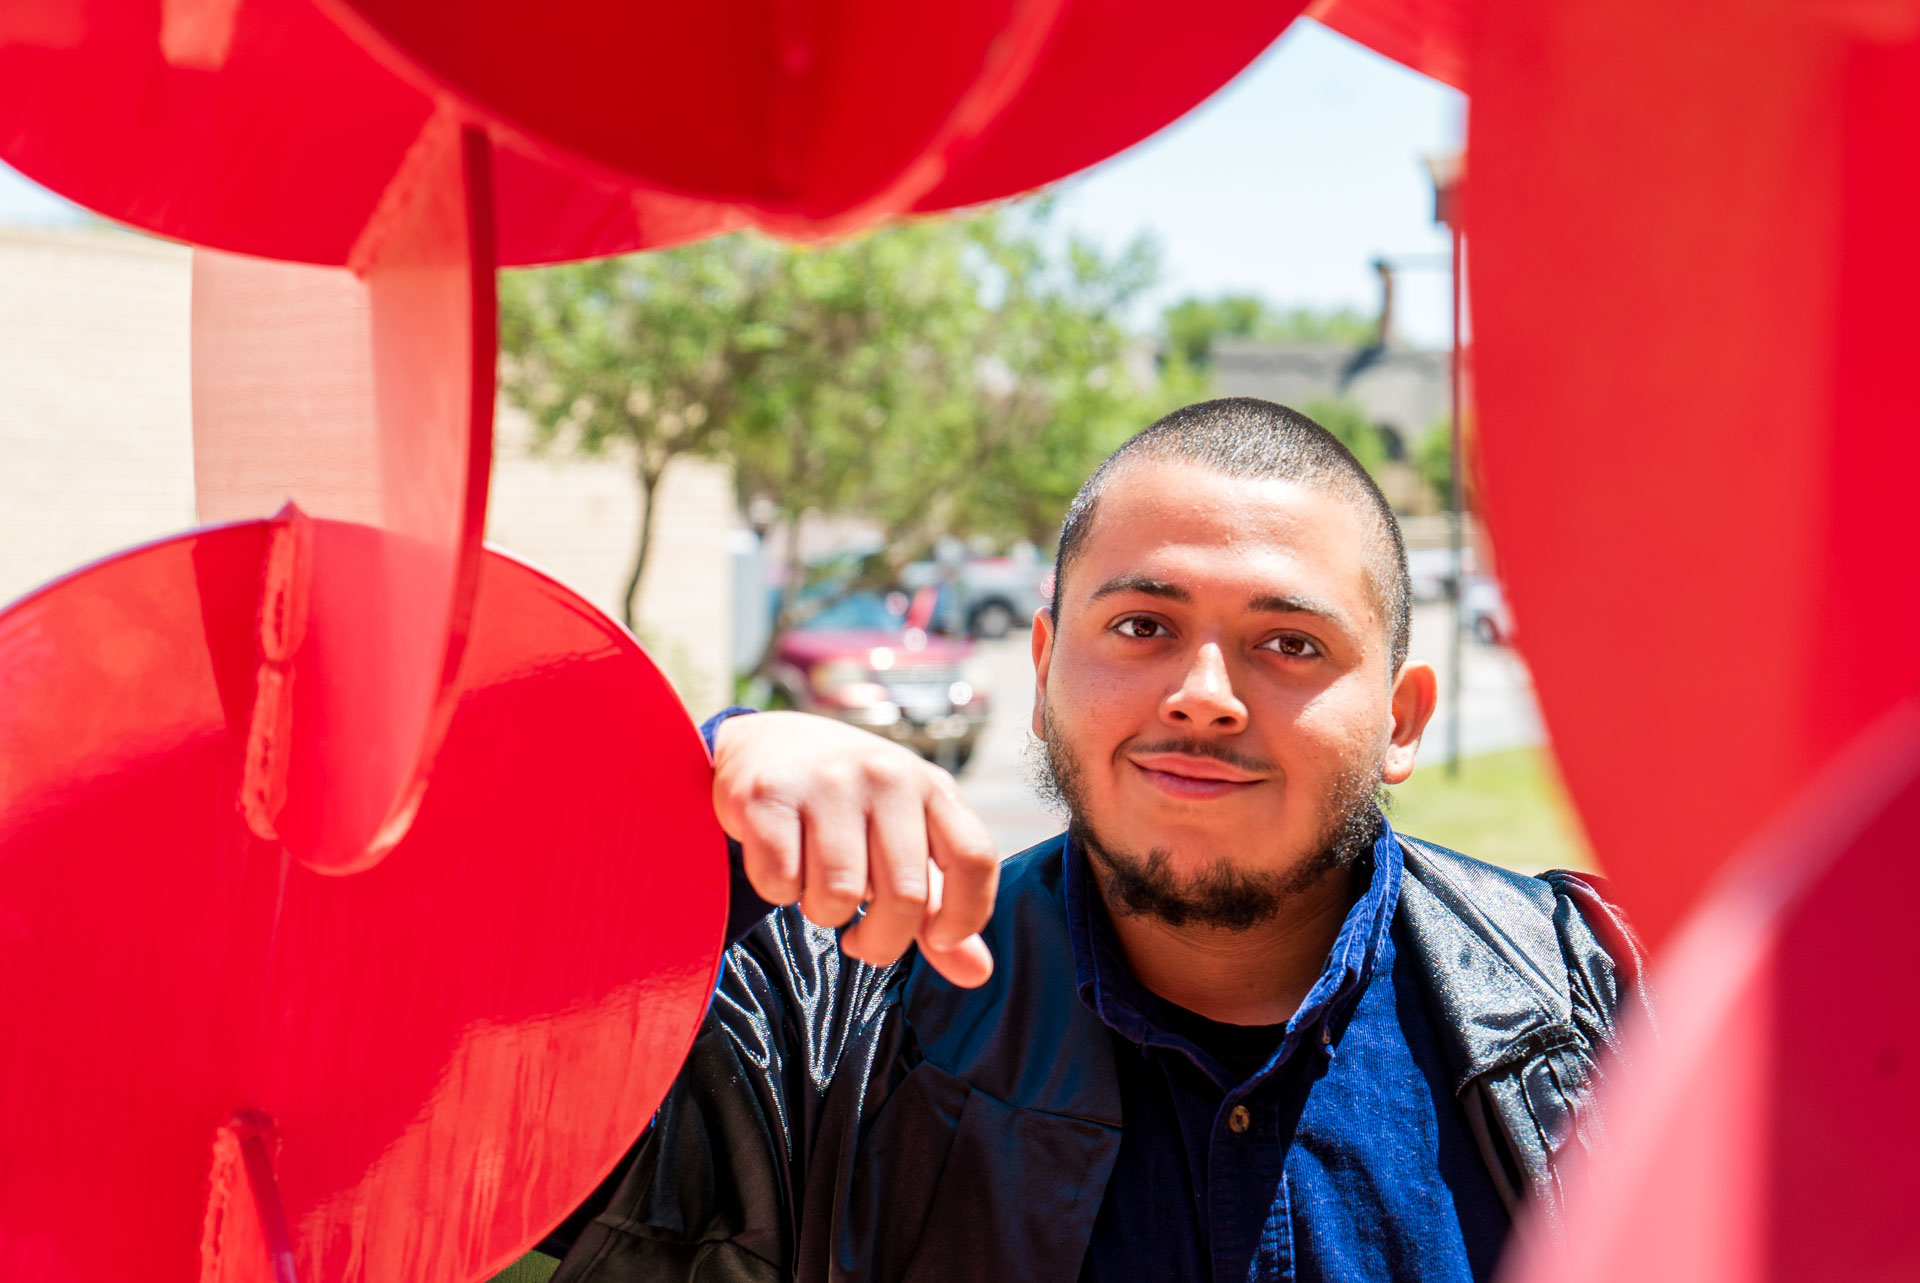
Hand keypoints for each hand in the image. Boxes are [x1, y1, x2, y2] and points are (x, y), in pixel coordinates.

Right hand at [712, 711, 998, 986]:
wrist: (771, 741)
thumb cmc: (852, 806)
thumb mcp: (908, 839)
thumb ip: (942, 907)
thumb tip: (977, 974)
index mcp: (933, 787)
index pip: (975, 859)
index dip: (964, 916)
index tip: (938, 938)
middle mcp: (887, 776)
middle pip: (906, 896)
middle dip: (882, 941)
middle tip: (862, 939)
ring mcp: (828, 782)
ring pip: (839, 896)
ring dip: (825, 914)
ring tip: (819, 888)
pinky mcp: (769, 794)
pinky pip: (781, 881)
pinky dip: (778, 891)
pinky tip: (784, 865)